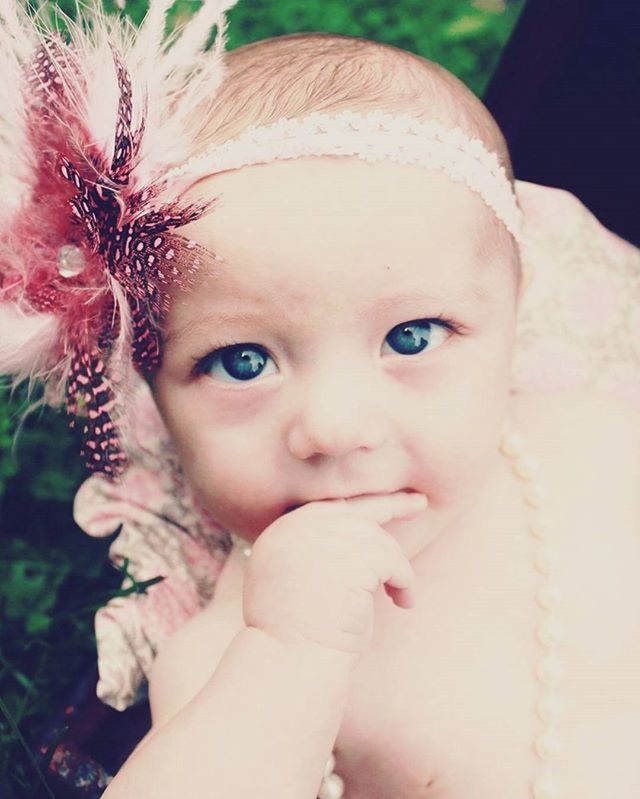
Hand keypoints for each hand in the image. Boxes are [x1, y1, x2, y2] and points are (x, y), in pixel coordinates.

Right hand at [242, 492, 427, 660]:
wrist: (288, 662)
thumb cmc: (295, 640)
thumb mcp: (296, 585)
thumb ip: (317, 557)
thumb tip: (355, 548)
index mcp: (280, 535)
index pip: (327, 509)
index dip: (360, 507)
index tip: (385, 506)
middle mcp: (299, 527)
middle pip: (355, 509)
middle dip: (391, 504)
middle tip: (418, 503)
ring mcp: (325, 537)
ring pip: (378, 540)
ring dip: (395, 569)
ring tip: (399, 597)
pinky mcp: (352, 554)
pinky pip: (392, 560)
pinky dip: (404, 582)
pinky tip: (402, 602)